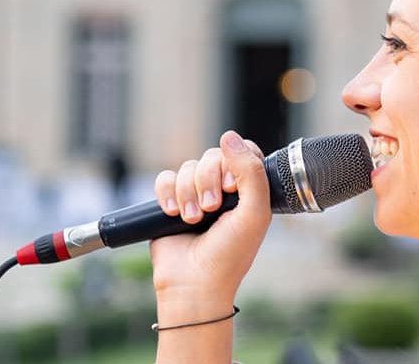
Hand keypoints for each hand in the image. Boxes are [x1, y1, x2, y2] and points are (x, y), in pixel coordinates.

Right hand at [148, 131, 270, 303]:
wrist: (194, 283)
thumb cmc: (230, 254)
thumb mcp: (254, 213)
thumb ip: (251, 172)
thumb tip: (229, 136)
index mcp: (248, 191)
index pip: (244, 152)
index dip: (236, 161)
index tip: (233, 186)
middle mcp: (223, 190)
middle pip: (213, 156)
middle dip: (209, 181)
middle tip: (213, 208)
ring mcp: (196, 195)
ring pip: (188, 167)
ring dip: (189, 193)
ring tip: (194, 219)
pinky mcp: (170, 202)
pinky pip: (164, 178)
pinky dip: (167, 193)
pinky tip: (173, 213)